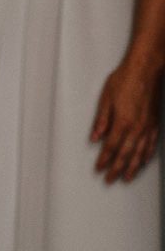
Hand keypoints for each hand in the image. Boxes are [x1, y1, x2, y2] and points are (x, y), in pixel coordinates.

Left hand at [91, 59, 162, 182]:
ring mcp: (148, 126)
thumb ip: (101, 120)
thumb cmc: (124, 80)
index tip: (99, 169)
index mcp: (122, 122)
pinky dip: (147, 155)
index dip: (104, 160)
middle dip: (116, 169)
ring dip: (132, 167)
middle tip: (110, 180)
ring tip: (126, 177)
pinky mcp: (155, 123)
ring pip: (140, 152)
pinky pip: (152, 144)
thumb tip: (95, 137)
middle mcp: (137, 127)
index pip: (110, 147)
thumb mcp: (105, 98)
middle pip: (125, 154)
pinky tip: (143, 161)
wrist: (145, 70)